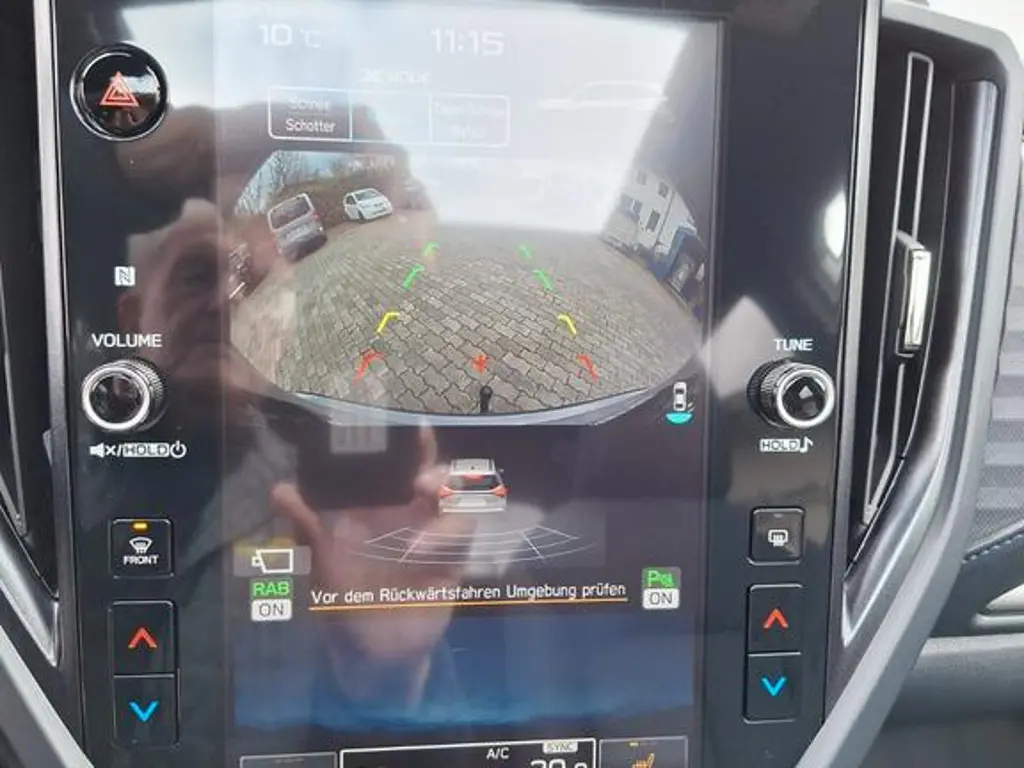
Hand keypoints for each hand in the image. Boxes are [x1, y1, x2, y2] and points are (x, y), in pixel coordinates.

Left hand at [272, 427, 472, 698]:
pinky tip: (422, 549)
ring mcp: (434, 533)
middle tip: (419, 464)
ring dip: (446, 487)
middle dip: (432, 459)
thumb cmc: (343, 611)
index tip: (403, 425)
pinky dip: (448, 531)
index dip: (400, 441)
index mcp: (375, 509)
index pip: (390, 465)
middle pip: (432, 471)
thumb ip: (307, 530)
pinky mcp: (454, 558)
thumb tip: (279, 489)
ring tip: (425, 491)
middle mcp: (407, 514)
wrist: (376, 660)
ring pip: (455, 494)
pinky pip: (464, 530)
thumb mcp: (321, 571)